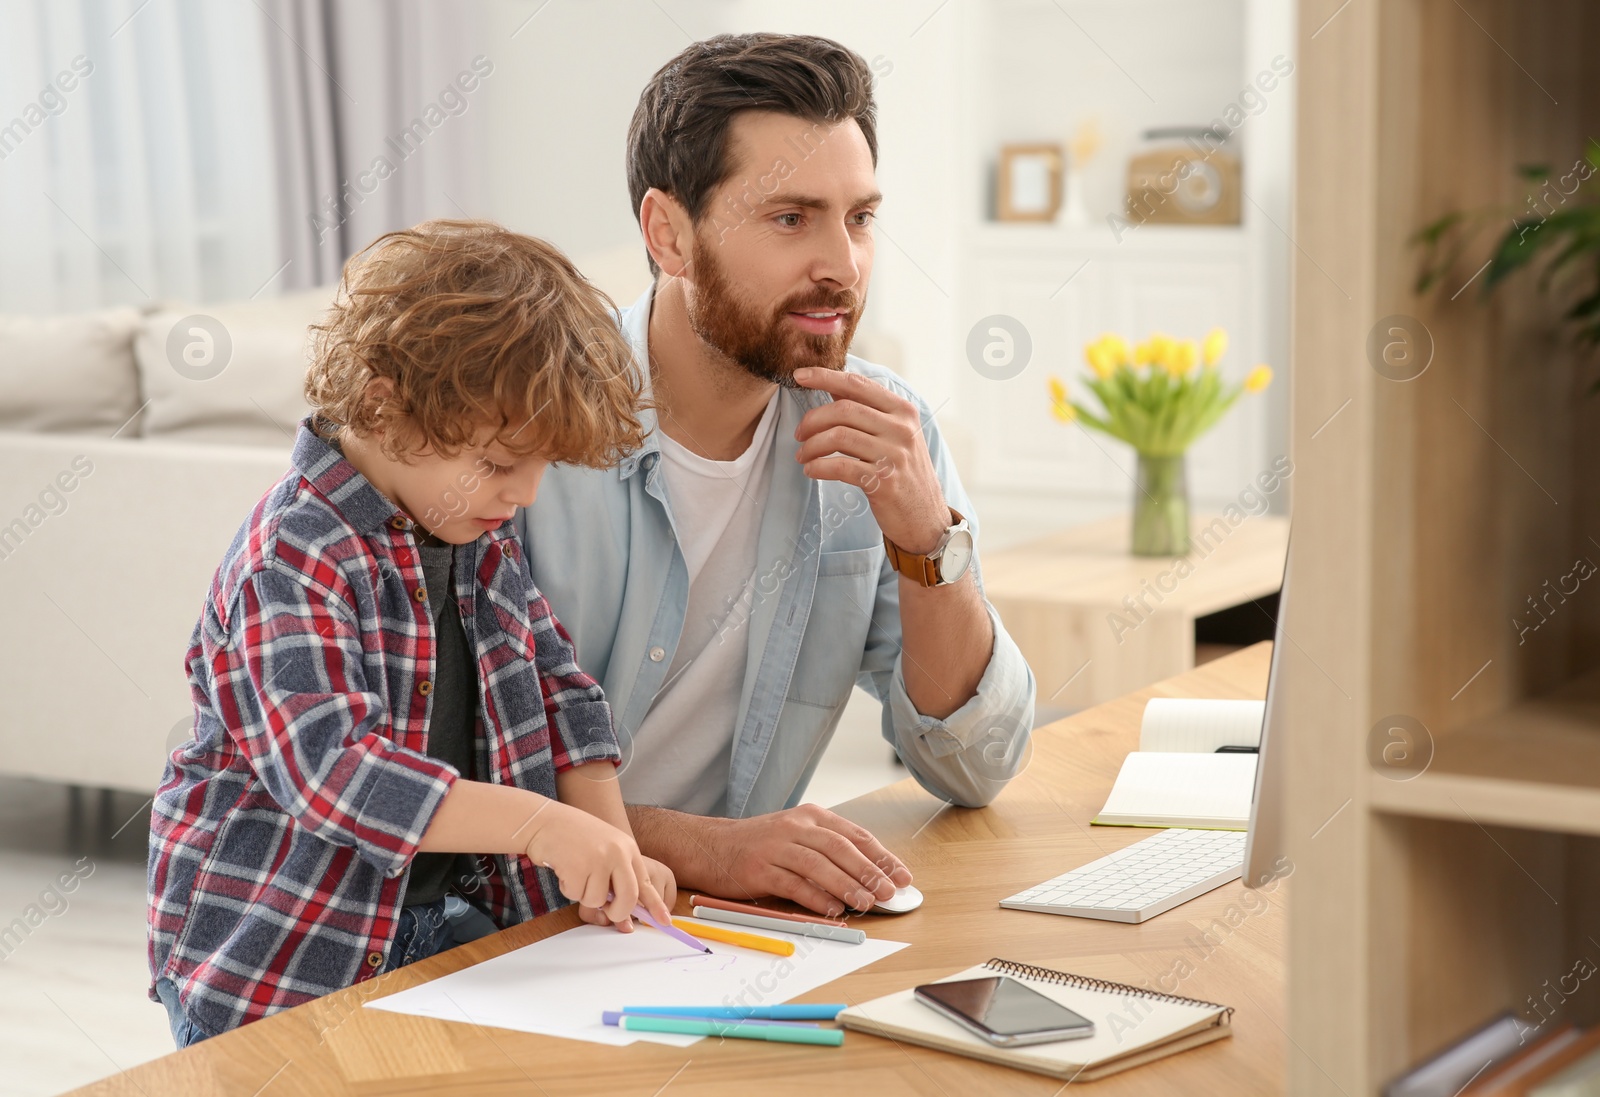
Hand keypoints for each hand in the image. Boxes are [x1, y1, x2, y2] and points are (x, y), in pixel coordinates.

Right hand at [522, 799, 670, 929]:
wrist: (544, 820)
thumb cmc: (574, 838)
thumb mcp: (603, 852)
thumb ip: (615, 880)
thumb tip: (625, 922)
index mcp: (627, 848)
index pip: (646, 882)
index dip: (656, 905)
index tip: (665, 922)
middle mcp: (617, 853)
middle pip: (628, 899)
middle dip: (617, 913)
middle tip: (607, 914)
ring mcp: (598, 859)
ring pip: (598, 901)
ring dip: (583, 894)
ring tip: (576, 872)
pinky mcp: (578, 867)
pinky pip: (576, 896)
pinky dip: (568, 889)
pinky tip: (564, 869)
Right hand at [705, 803, 912, 916]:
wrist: (708, 846)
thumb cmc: (758, 846)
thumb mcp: (796, 836)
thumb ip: (828, 851)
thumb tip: (869, 879)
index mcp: (811, 816)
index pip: (855, 835)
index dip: (882, 856)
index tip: (903, 876)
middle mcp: (795, 826)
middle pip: (840, 847)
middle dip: (870, 871)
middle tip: (890, 891)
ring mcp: (775, 846)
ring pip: (819, 864)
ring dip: (846, 885)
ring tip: (868, 903)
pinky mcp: (758, 868)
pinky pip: (793, 884)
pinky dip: (815, 897)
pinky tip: (833, 910)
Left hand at [792, 366, 948, 554]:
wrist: (925, 519)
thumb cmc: (903, 473)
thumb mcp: (895, 435)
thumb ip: (868, 411)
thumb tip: (832, 386)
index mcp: (903, 411)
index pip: (857, 384)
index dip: (824, 376)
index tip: (798, 376)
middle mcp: (901, 429)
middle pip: (843, 409)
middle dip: (812, 419)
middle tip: (799, 434)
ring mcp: (894, 455)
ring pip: (838, 436)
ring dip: (812, 446)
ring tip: (803, 456)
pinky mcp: (884, 481)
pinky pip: (840, 466)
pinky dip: (818, 467)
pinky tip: (811, 470)